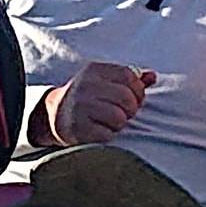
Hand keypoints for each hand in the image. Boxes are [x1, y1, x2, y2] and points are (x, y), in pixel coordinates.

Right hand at [36, 62, 155, 146]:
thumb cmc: (87, 97)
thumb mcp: (104, 81)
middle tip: (122, 114)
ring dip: (119, 124)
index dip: (138, 91)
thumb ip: (130, 79)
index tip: (133, 99)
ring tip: (110, 122)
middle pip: (127, 99)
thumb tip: (152, 77)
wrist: (53, 114)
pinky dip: (108, 136)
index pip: (129, 77)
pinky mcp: (78, 128)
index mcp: (94, 71)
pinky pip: (107, 135)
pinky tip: (100, 131)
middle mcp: (86, 86)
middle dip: (130, 110)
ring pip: (119, 118)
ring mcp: (80, 107)